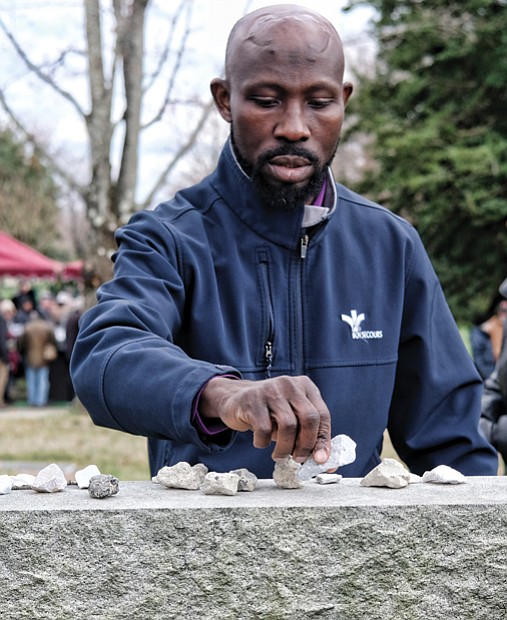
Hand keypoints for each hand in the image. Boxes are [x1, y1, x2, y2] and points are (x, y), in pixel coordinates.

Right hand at [200, 375, 331, 463]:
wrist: (235, 401)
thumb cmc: (269, 413)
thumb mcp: (292, 418)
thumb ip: (308, 435)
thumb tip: (323, 462)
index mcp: (306, 386)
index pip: (322, 415)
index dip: (323, 440)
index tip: (320, 460)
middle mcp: (290, 384)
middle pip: (308, 417)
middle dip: (306, 444)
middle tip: (299, 459)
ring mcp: (271, 390)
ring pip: (288, 425)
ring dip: (285, 448)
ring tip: (280, 456)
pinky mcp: (252, 400)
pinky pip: (264, 429)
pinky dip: (264, 442)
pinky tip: (261, 442)